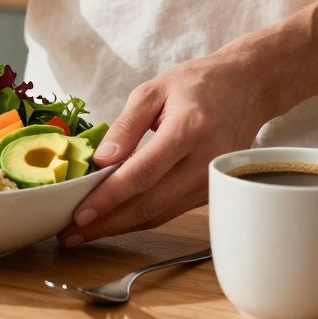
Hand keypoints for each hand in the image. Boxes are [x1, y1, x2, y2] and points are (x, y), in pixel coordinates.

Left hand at [59, 51, 279, 245]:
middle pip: (150, 204)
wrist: (247, 87)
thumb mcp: (153, 91)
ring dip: (120, 227)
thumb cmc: (197, 84)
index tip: (79, 214)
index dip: (109, 198)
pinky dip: (140, 219)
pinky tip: (115, 220)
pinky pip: (171, 211)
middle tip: (70, 233)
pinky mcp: (212, 191)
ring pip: (160, 215)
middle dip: (107, 223)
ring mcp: (212, 181)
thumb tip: (101, 161)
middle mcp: (205, 161)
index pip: (142, 174)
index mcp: (188, 131)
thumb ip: (125, 126)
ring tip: (84, 232)